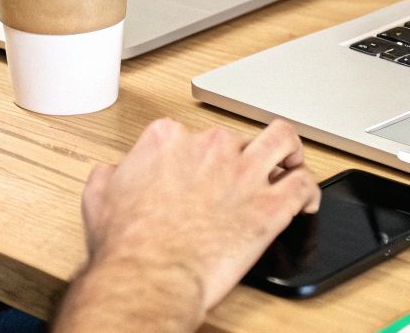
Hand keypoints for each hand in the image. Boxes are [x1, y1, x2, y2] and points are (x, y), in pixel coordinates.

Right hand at [59, 118, 320, 330]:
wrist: (151, 277)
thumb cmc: (128, 246)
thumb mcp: (100, 198)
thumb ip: (112, 175)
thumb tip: (113, 173)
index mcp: (169, 139)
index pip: (193, 132)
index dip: (198, 153)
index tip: (199, 170)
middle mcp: (211, 147)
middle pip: (237, 137)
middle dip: (240, 157)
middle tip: (240, 177)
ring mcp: (244, 173)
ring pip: (282, 141)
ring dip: (289, 151)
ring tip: (290, 163)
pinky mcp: (270, 206)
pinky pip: (303, 185)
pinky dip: (309, 190)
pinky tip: (307, 201)